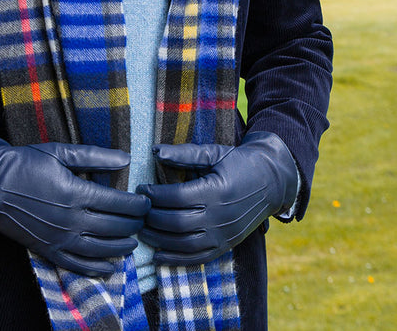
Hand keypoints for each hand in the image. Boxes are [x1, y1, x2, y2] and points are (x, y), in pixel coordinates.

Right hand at [0, 132, 150, 276]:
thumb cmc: (26, 163)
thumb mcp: (60, 152)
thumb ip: (95, 156)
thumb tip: (126, 158)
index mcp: (75, 193)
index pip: (117, 203)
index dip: (136, 205)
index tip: (147, 202)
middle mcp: (70, 220)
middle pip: (113, 228)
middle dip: (133, 225)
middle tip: (143, 220)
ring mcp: (59, 238)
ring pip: (100, 250)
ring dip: (121, 248)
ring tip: (133, 242)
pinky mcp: (48, 250)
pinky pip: (78, 265)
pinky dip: (97, 268)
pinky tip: (110, 266)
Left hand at [136, 130, 297, 265]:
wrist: (272, 180)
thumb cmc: (238, 161)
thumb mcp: (214, 152)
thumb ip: (185, 154)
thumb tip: (156, 151)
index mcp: (216, 190)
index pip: (177, 197)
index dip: (155, 196)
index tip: (140, 189)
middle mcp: (221, 216)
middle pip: (177, 223)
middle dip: (152, 218)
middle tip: (136, 211)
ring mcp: (224, 234)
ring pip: (185, 244)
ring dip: (160, 240)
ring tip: (142, 231)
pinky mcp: (227, 245)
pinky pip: (199, 258)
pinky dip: (177, 259)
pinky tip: (158, 255)